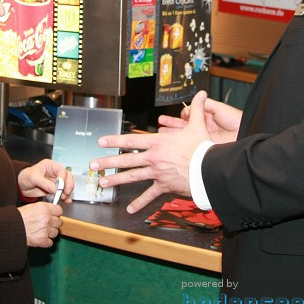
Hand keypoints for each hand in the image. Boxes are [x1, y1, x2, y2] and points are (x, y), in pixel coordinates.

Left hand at [18, 159, 73, 202]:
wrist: (21, 186)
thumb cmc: (26, 177)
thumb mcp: (33, 177)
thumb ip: (44, 182)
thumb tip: (54, 188)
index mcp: (50, 166)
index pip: (62, 170)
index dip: (63, 178)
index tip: (61, 186)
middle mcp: (55, 173)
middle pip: (67, 177)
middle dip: (68, 185)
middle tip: (66, 193)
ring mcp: (55, 181)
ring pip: (67, 185)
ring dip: (67, 192)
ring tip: (65, 198)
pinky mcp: (54, 189)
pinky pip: (62, 192)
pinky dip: (65, 197)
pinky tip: (66, 201)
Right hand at [18, 201, 61, 247]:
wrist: (10, 228)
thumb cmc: (18, 217)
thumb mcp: (32, 207)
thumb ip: (44, 209)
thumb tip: (51, 212)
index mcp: (44, 208)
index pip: (59, 211)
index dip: (56, 214)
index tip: (54, 216)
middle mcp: (47, 219)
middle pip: (59, 222)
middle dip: (53, 224)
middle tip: (46, 225)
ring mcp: (45, 230)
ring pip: (55, 232)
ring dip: (50, 233)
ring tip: (41, 232)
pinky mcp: (42, 241)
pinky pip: (50, 243)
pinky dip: (46, 242)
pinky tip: (40, 238)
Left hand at [89, 90, 213, 213]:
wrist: (209, 169)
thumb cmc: (203, 147)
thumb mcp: (198, 125)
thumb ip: (197, 109)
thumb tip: (201, 94)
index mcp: (158, 142)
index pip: (132, 140)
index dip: (115, 140)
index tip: (101, 141)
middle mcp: (154, 157)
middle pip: (126, 159)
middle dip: (107, 162)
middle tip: (93, 165)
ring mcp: (157, 173)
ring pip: (132, 176)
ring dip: (116, 180)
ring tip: (103, 182)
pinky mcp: (164, 186)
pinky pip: (149, 195)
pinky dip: (140, 203)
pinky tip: (130, 210)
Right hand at [158, 96, 241, 144]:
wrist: (245, 133)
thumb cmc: (236, 120)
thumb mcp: (218, 108)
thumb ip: (203, 105)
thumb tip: (190, 108)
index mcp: (206, 118)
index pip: (188, 116)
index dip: (180, 116)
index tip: (174, 116)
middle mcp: (203, 129)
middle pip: (183, 127)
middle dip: (171, 126)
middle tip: (160, 125)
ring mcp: (203, 139)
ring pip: (184, 137)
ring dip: (172, 135)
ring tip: (161, 134)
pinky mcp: (205, 147)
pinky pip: (189, 146)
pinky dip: (180, 145)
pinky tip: (171, 145)